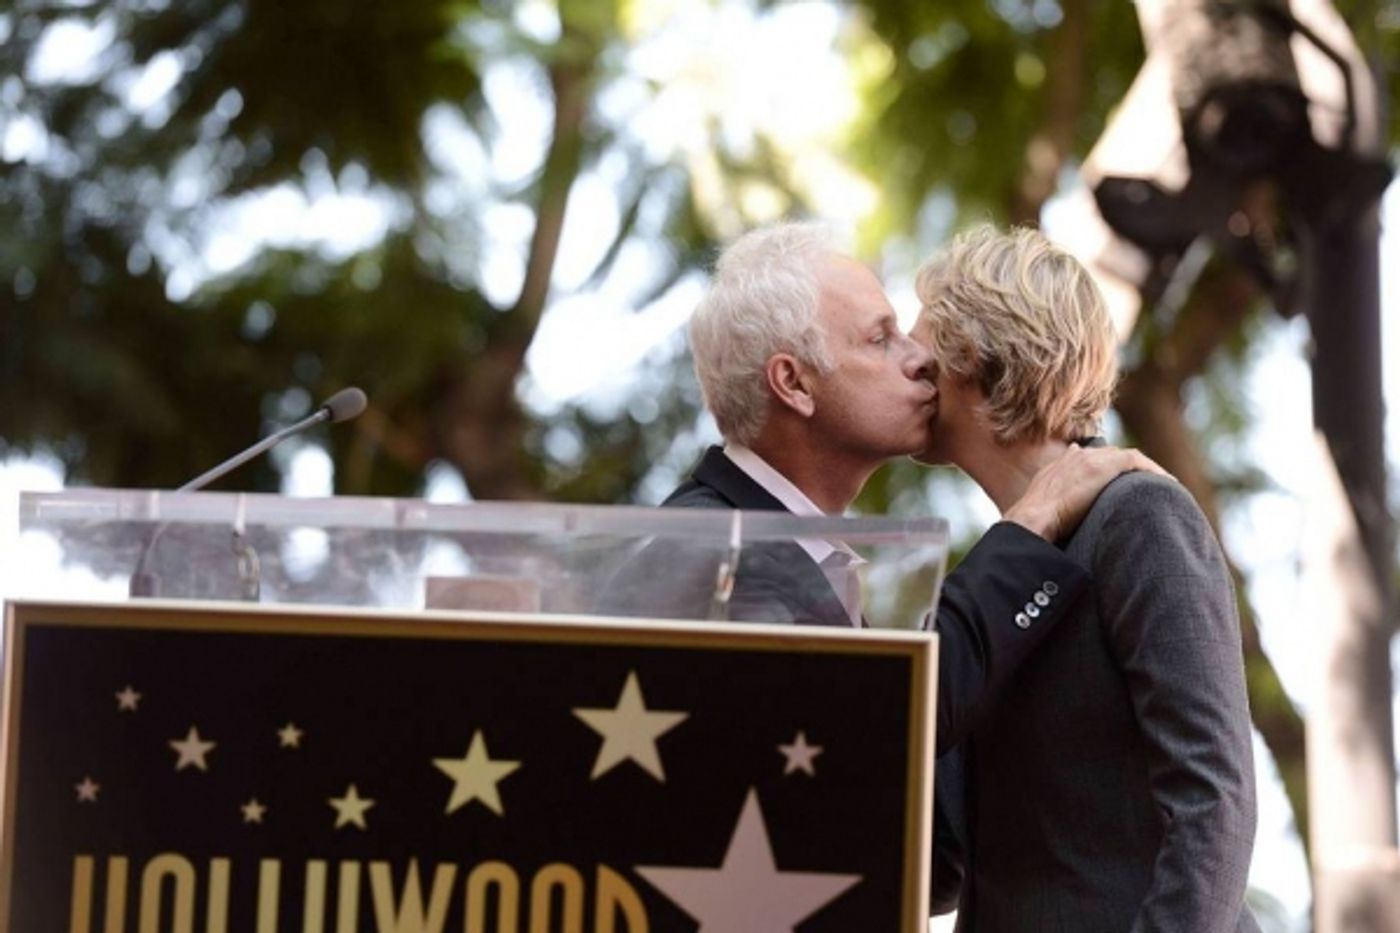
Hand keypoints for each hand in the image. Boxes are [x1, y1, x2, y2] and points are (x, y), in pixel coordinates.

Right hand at [1002, 445, 1169, 541]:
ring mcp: (1089, 459)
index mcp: (1057, 468)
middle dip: (1126, 469)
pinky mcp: (1105, 465)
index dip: (1101, 467)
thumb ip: (1051, 514)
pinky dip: (1153, 471)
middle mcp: (1074, 458)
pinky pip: (1137, 461)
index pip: (1083, 458)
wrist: (1034, 519)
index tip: (1114, 481)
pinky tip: (1168, 484)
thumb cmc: (1035, 526)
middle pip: (1107, 456)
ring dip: (1145, 471)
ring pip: (1126, 457)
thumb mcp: (1041, 515)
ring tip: (1162, 486)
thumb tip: (1052, 533)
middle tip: (1144, 486)